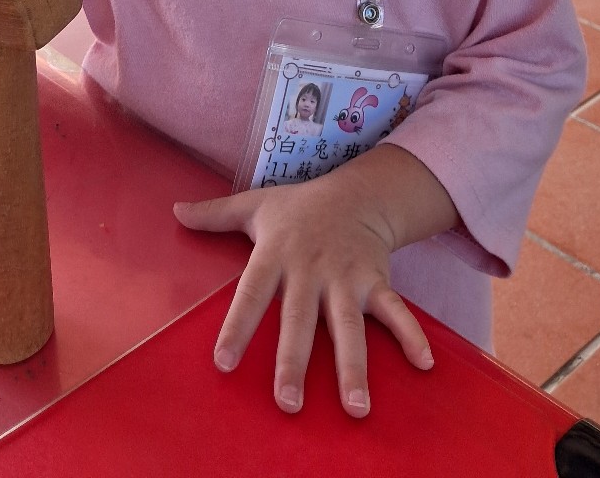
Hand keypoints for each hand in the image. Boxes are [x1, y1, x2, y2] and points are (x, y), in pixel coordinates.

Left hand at [174, 146, 443, 417]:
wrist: (356, 191)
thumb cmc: (299, 207)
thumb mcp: (256, 205)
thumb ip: (215, 214)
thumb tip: (175, 211)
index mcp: (276, 253)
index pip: (251, 293)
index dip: (237, 326)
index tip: (223, 363)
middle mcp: (310, 268)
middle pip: (300, 319)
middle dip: (294, 360)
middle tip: (287, 404)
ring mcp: (346, 276)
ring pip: (349, 324)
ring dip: (353, 366)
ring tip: (356, 408)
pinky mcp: (376, 279)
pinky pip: (395, 310)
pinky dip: (411, 335)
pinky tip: (424, 366)